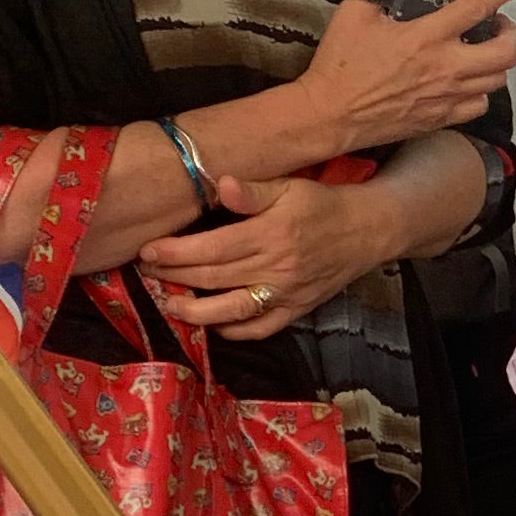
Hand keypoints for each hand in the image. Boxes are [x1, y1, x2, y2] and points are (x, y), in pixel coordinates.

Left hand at [136, 170, 384, 335]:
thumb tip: (220, 184)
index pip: (213, 248)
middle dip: (174, 277)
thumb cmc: (322, 204)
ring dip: (195, 311)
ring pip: (232, 309)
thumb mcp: (290, 187)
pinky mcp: (296, 310)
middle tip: (147, 274)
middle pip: (214, 278)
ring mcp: (286, 293)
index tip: (148, 251)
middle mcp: (276, 267)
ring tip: (169, 306)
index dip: (176, 252)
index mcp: (270, 233)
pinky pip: (260, 328)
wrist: (367, 231)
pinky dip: (235, 330)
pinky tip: (213, 325)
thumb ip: (252, 191)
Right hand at [288, 0, 515, 153]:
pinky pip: (479, 106)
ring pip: (497, 80)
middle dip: (513, 34)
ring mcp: (446, 96)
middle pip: (505, 52)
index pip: (479, 6)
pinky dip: (482, 91)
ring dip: (499, 61)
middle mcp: (444, 68)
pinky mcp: (441, 119)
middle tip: (500, 23)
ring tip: (485, 49)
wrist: (329, 116)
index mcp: (426, 37)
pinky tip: (469, 80)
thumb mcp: (356, 12)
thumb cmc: (340, 65)